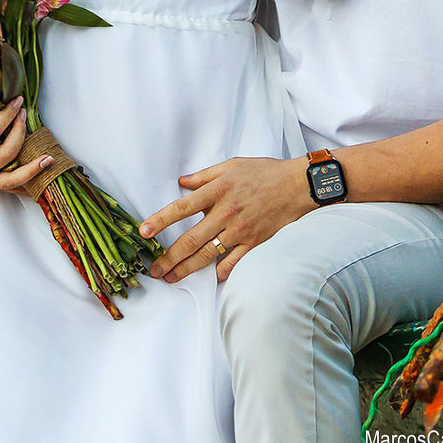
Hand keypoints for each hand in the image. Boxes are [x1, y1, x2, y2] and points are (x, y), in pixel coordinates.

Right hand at [0, 98, 50, 194]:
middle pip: (7, 151)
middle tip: (24, 112)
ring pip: (13, 178)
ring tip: (49, 157)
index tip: (17, 101)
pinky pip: (11, 186)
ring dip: (33, 167)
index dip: (7, 115)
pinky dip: (27, 181)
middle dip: (20, 130)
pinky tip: (42, 175)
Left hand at [141, 156, 314, 282]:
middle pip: (190, 240)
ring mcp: (241, 230)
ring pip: (207, 255)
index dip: (161, 220)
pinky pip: (232, 263)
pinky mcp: (255, 243)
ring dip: (185, 269)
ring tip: (171, 278)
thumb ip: (205, 175)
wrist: (299, 185)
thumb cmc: (266, 172)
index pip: (182, 207)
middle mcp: (227, 212)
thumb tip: (182, 182)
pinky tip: (208, 277)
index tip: (144, 232)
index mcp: (219, 190)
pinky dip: (219, 273)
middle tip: (154, 270)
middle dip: (168, 258)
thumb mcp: (233, 165)